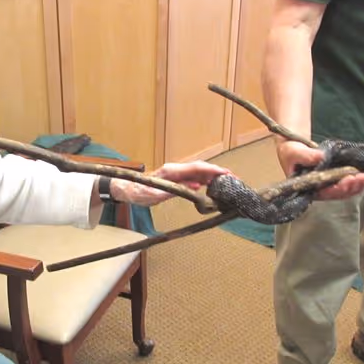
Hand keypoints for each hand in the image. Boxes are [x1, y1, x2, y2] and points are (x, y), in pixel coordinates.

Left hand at [110, 161, 230, 205]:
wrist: (129, 189)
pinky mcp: (176, 177)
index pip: (196, 168)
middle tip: (233, 177)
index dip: (212, 170)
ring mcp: (176, 172)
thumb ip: (176, 190)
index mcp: (172, 171)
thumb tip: (195, 185)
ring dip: (213, 176)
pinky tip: (213, 185)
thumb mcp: (157, 195)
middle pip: (201, 168)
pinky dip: (205, 179)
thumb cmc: (140, 193)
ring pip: (198, 172)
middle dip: (217, 171)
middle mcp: (175, 169)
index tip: (226, 173)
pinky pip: (193, 177)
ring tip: (228, 181)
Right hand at [276, 140, 363, 200]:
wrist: (293, 146)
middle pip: (336, 194)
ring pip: (343, 191)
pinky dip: (356, 182)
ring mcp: (326, 184)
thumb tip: (321, 156)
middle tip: (360, 178)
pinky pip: (345, 183)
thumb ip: (305, 155)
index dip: (336, 190)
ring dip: (355, 186)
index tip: (347, 181)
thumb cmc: (289, 152)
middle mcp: (318, 189)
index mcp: (307, 187)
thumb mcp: (293, 152)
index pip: (323, 193)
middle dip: (350, 188)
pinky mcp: (332, 177)